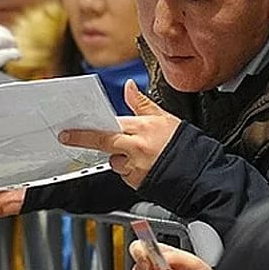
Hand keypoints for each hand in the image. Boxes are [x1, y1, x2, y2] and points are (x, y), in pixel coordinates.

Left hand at [58, 79, 180, 188]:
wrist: (201, 175)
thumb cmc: (185, 145)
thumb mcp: (166, 118)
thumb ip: (142, 103)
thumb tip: (129, 86)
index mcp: (144, 128)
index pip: (109, 126)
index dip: (88, 128)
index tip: (69, 130)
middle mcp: (137, 148)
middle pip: (103, 142)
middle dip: (83, 139)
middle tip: (67, 138)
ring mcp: (136, 167)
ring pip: (114, 161)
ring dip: (119, 158)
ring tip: (140, 155)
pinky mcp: (138, 183)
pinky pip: (125, 175)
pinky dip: (129, 171)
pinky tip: (145, 166)